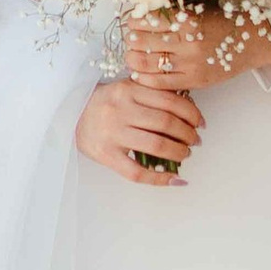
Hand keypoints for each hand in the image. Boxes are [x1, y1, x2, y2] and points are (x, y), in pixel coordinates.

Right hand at [75, 74, 203, 182]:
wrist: (69, 114)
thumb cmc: (105, 103)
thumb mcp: (125, 89)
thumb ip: (151, 94)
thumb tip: (189, 112)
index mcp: (128, 89)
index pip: (171, 101)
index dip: (192, 113)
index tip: (201, 123)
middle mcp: (121, 109)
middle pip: (167, 123)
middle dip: (188, 134)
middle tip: (195, 140)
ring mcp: (113, 133)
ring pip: (156, 145)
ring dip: (179, 152)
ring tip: (185, 154)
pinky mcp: (106, 155)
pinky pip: (137, 172)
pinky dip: (160, 178)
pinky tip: (174, 180)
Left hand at [125, 13, 270, 89]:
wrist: (252, 41)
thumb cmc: (224, 21)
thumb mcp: (199, 8)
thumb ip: (172, 11)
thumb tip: (140, 12)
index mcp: (188, 19)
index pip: (146, 20)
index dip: (134, 20)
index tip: (132, 20)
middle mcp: (188, 42)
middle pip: (141, 41)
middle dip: (130, 39)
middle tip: (129, 37)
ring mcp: (190, 64)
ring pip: (146, 63)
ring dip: (133, 58)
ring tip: (132, 53)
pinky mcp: (194, 81)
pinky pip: (160, 83)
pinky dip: (144, 77)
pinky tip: (138, 72)